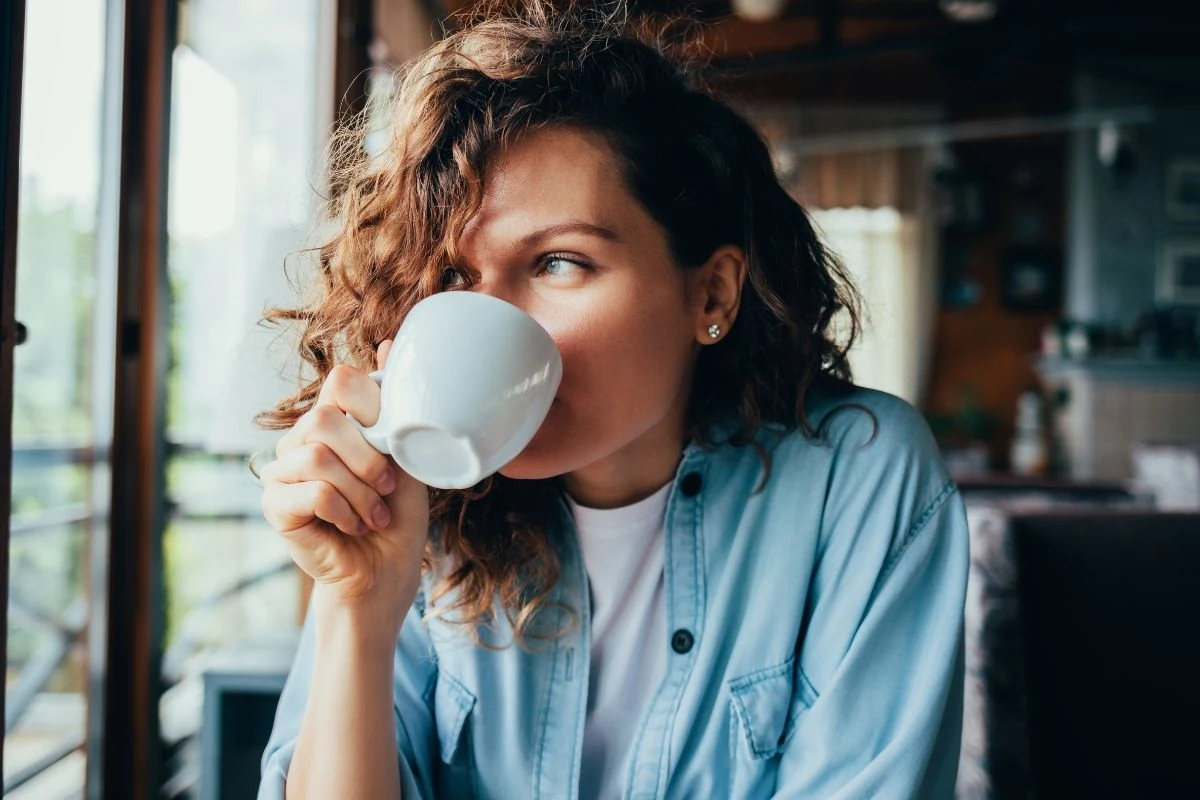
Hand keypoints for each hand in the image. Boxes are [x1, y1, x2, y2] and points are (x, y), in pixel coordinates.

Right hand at [260, 342, 428, 617]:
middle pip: (325, 417)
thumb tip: (388, 344)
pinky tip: (354, 526)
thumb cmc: (398, 517)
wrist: (385, 573)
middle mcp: (301, 439)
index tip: (393, 444)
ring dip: (360, 491)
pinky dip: (344, 511)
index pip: (340, 381)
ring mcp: (282, 471)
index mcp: (333, 421)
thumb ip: (395, 407)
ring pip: (317, 455)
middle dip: (368, 457)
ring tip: (374, 514)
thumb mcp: (407, 455)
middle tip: (387, 488)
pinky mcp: (274, 505)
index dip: (373, 407)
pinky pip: (310, 490)